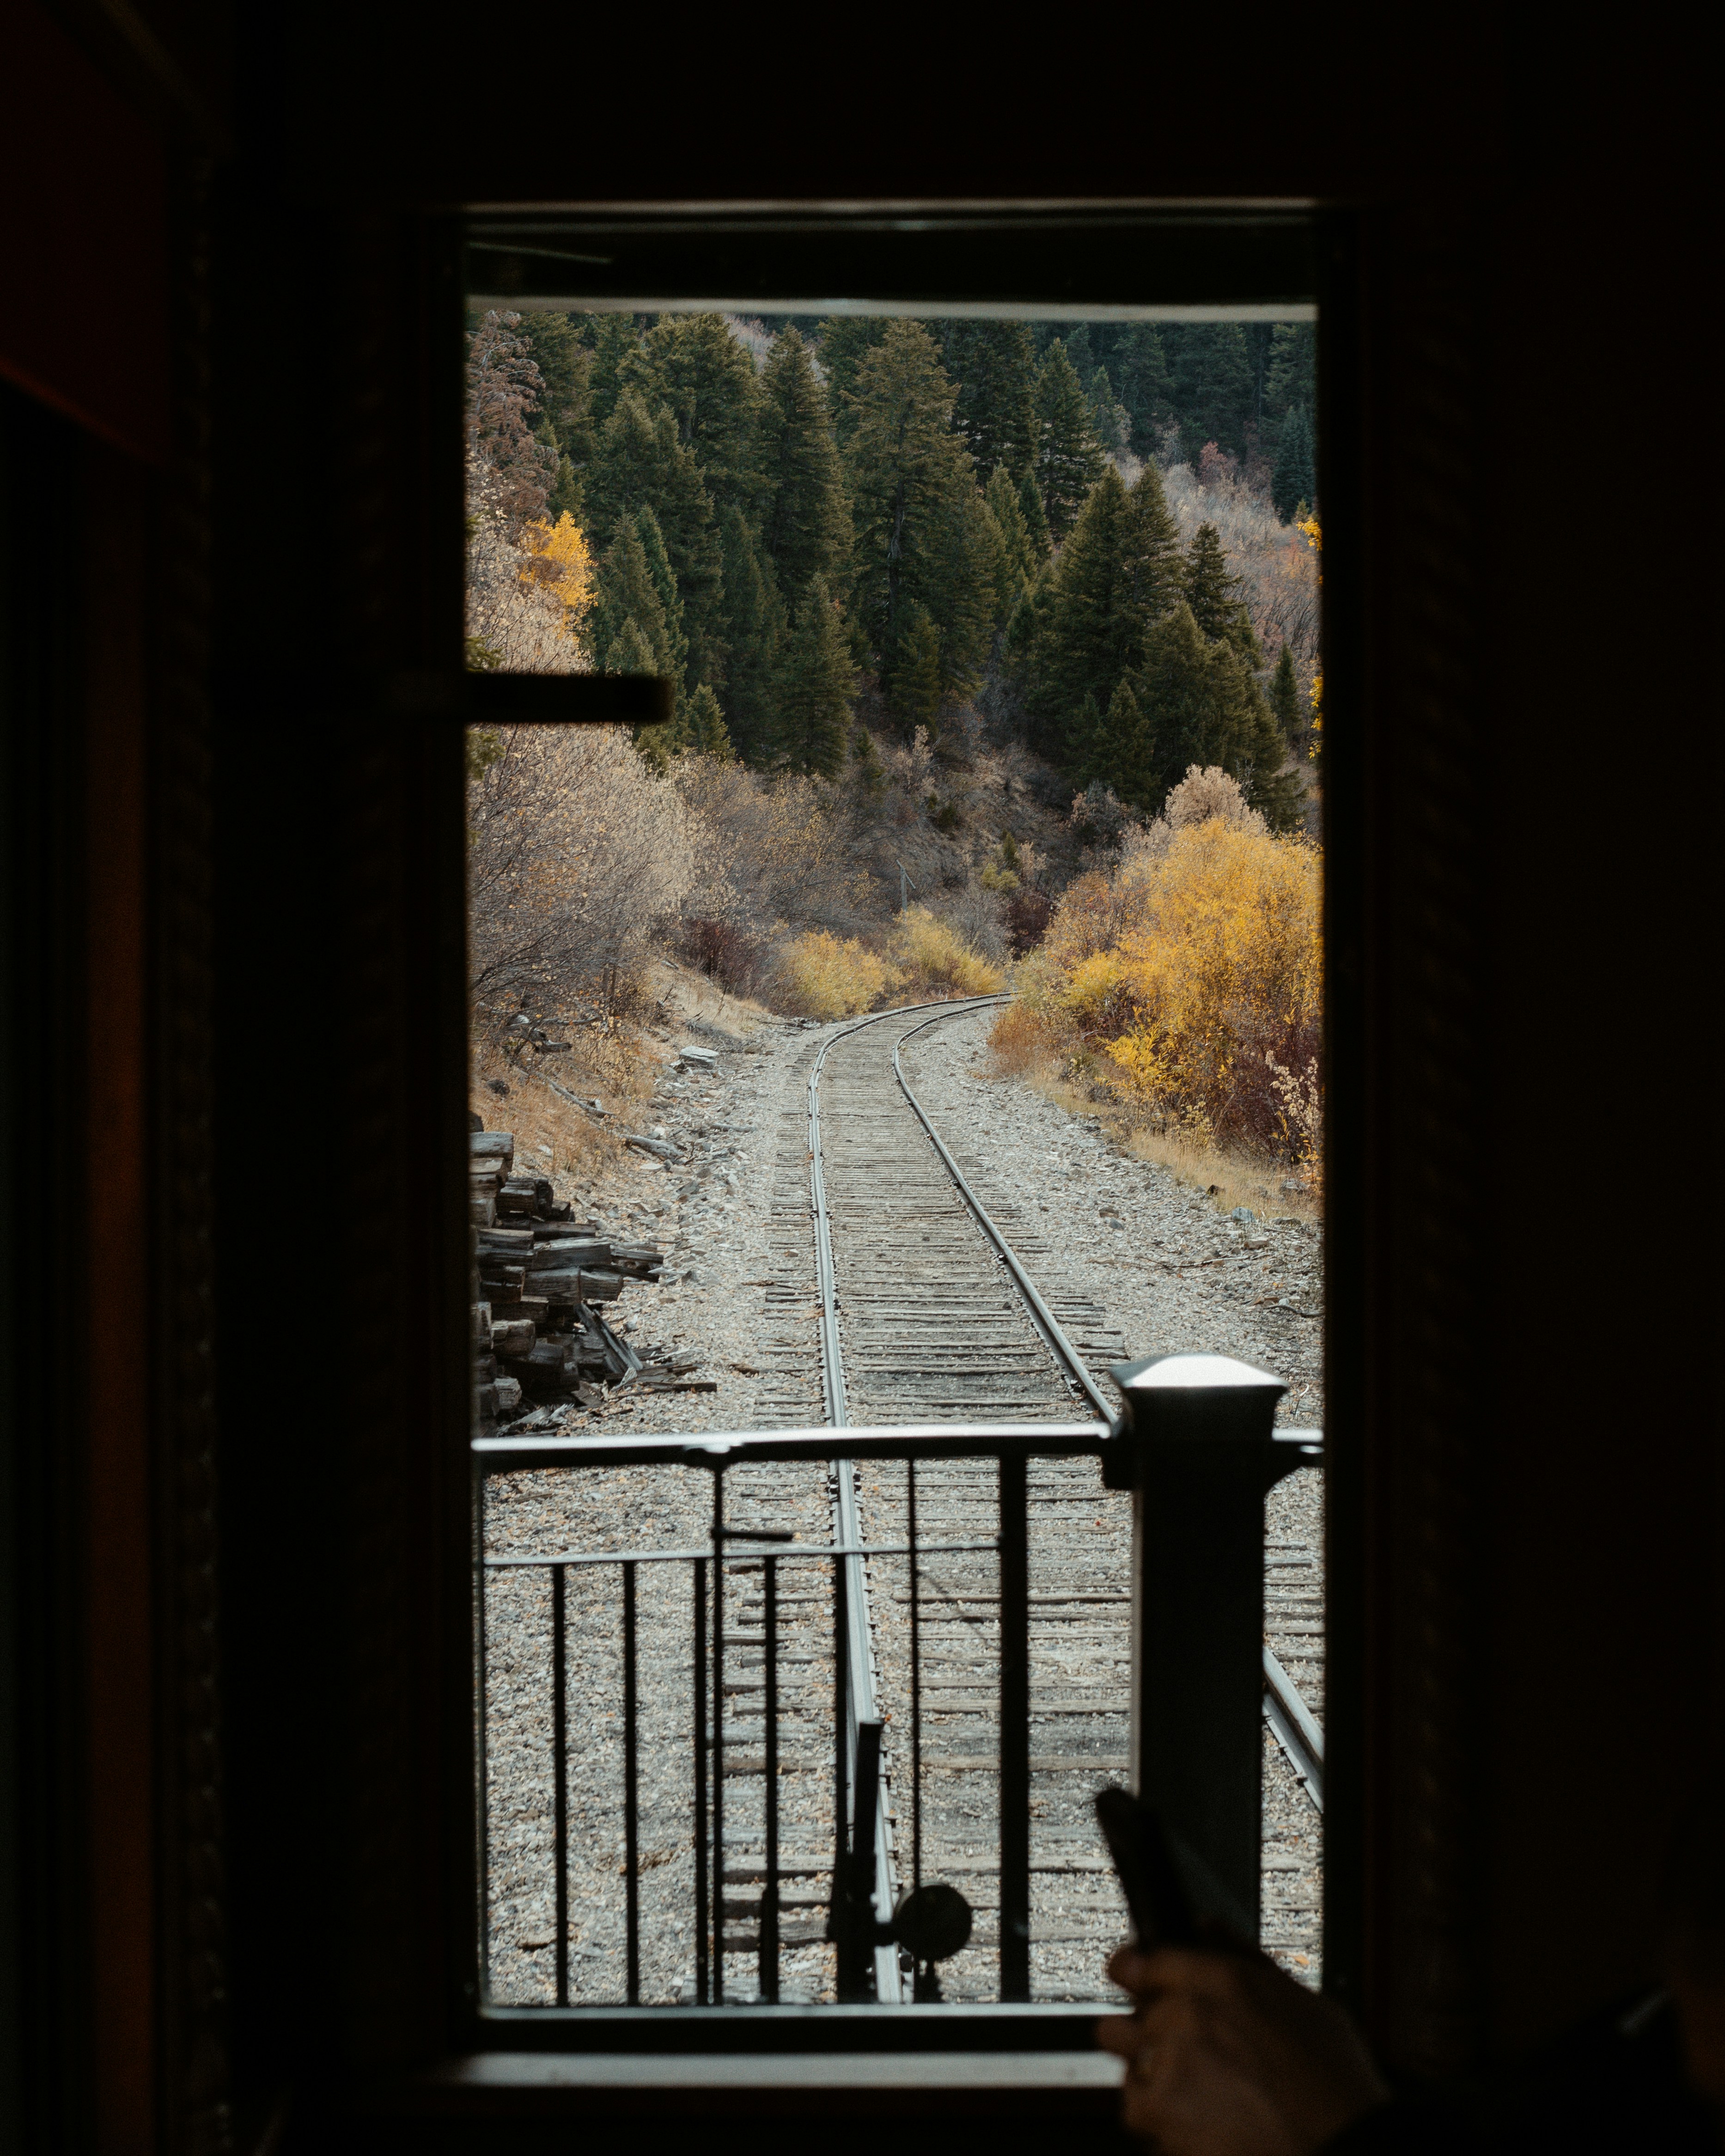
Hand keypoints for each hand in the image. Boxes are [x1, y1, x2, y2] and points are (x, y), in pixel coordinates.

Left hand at [1098, 1941, 1388, 2154]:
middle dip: (1145, 2031)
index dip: (1132, 1970)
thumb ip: (1242, 1956)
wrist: (1344, 2149)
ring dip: (1145, 2068)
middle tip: (1180, 2051)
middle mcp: (1185, 2017)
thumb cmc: (1334, 2082)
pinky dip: (1155, 2114)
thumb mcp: (1303, 2000)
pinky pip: (1133, 2107)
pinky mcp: (1160, 2116)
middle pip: (1123, 2016)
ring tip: (1191, 2088)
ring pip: (1122, 2059)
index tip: (1131, 1978)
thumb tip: (1206, 1925)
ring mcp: (1168, 2067)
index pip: (1137, 1962)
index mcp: (1219, 1981)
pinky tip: (1194, 2117)